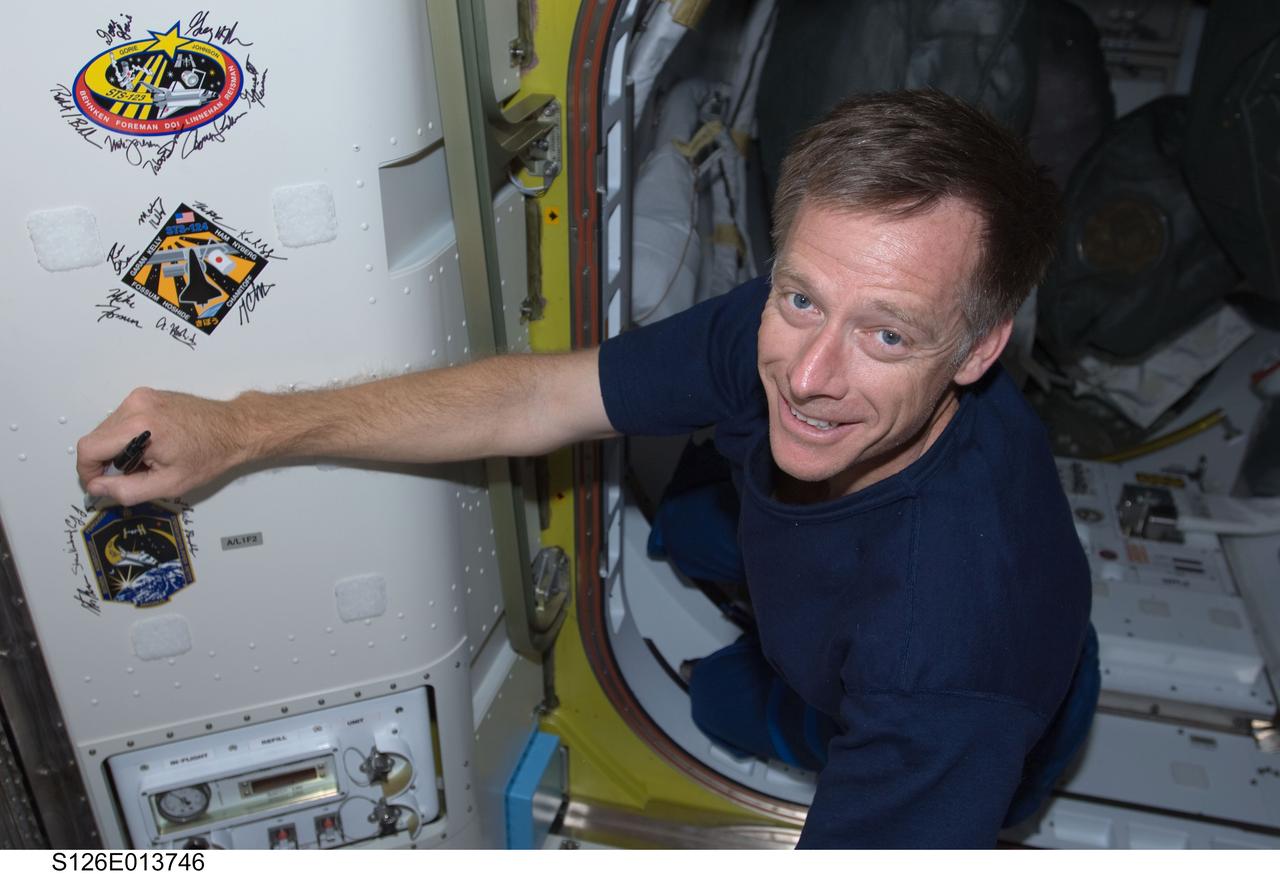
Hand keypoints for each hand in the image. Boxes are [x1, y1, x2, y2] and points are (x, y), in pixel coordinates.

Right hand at [77, 387, 246, 506]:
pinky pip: (121, 420)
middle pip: (96, 438)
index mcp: (139, 425)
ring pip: (106, 429)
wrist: (234, 429)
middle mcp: (136, 404)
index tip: (99, 485)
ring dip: (117, 449)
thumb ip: (126, 491)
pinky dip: (127, 437)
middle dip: (107, 462)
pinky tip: (151, 446)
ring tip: (147, 460)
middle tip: (135, 474)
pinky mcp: (146, 395)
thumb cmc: (209, 455)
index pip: (89, 449)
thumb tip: (96, 488)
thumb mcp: (168, 484)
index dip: (87, 471)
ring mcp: (140, 396)